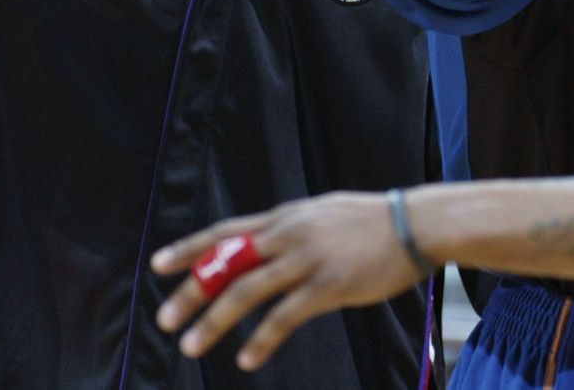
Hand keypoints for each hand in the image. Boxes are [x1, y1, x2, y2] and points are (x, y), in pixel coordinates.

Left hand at [152, 192, 424, 370]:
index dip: (190, 248)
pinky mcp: (330, 285)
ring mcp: (309, 259)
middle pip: (228, 263)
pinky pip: (286, 316)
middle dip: (192, 292)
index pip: (226, 231)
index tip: (157, 265)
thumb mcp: (322, 215)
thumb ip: (290, 230)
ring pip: (248, 291)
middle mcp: (290, 235)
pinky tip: (247, 359)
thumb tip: (263, 244)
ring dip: (216, 320)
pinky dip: (262, 339)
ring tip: (193, 346)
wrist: (416, 224)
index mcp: (285, 218)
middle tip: (165, 320)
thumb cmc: (370, 223)